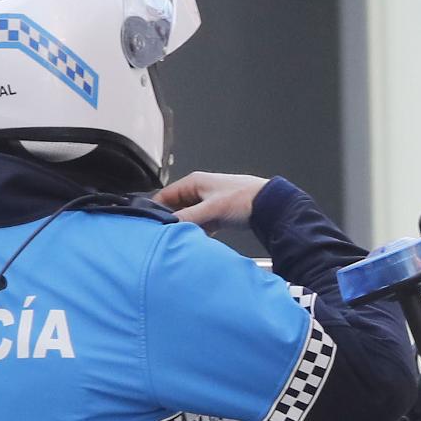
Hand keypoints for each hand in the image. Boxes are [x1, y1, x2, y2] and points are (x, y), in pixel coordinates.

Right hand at [153, 171, 267, 232]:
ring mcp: (207, 202)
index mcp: (194, 182)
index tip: (151, 226)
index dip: (156, 210)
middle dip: (173, 221)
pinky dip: (199, 230)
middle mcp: (198, 190)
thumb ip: (187, 217)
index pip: (164, 195)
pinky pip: (200, 223)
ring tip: (186, 237)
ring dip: (187, 227)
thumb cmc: (244, 199)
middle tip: (169, 234)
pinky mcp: (216, 213)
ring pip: (188, 216)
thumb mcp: (211, 209)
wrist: (269, 206)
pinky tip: (200, 238)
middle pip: (175, 207)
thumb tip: (167, 225)